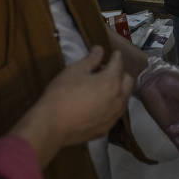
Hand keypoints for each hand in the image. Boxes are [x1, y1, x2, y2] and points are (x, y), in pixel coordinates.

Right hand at [11, 47, 132, 166]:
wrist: (51, 126)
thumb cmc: (61, 95)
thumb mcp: (75, 71)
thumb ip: (91, 59)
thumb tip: (99, 50)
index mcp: (111, 82)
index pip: (119, 64)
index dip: (116, 56)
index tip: (114, 54)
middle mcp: (118, 99)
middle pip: (128, 81)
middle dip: (120, 73)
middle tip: (104, 71)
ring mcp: (113, 116)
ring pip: (124, 98)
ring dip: (118, 90)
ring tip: (101, 88)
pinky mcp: (106, 128)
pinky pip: (115, 113)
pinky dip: (111, 105)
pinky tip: (98, 104)